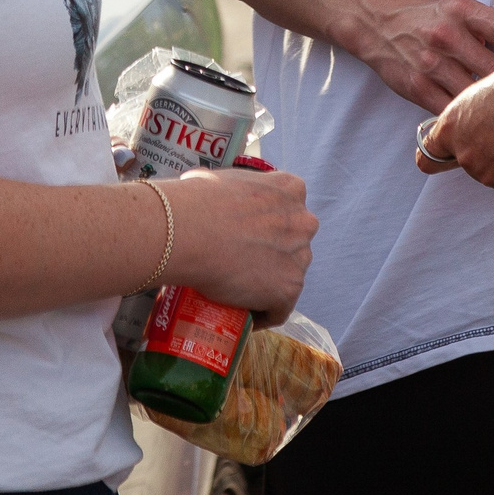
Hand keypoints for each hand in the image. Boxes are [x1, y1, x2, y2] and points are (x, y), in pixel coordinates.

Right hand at [161, 168, 315, 325]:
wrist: (189, 233)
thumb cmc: (195, 202)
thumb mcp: (219, 178)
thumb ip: (230, 188)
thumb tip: (205, 189)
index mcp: (290, 189)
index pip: (288, 212)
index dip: (269, 228)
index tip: (248, 239)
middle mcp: (303, 221)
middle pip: (293, 244)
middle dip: (274, 255)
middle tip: (241, 265)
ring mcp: (300, 257)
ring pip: (288, 276)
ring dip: (269, 285)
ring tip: (239, 294)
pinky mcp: (289, 289)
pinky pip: (279, 309)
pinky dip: (262, 314)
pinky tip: (242, 316)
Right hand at [334, 0, 493, 113]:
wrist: (378, 23)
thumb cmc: (429, 18)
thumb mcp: (461, 11)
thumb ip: (491, 29)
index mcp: (463, 12)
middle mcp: (447, 36)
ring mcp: (431, 64)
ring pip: (474, 95)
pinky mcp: (417, 87)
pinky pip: (450, 111)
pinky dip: (470, 121)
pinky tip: (488, 129)